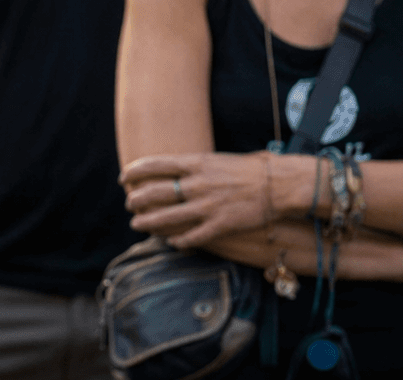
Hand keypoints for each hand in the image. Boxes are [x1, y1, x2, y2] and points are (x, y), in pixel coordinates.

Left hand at [121, 151, 272, 248]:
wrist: (278, 183)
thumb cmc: (248, 169)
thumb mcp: (216, 160)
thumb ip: (193, 167)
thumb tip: (171, 170)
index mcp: (196, 163)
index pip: (154, 164)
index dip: (134, 171)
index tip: (124, 177)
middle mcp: (197, 184)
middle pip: (155, 192)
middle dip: (136, 199)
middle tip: (129, 203)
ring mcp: (208, 206)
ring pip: (167, 217)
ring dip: (148, 222)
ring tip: (137, 224)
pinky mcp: (220, 225)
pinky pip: (192, 236)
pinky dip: (178, 241)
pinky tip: (170, 242)